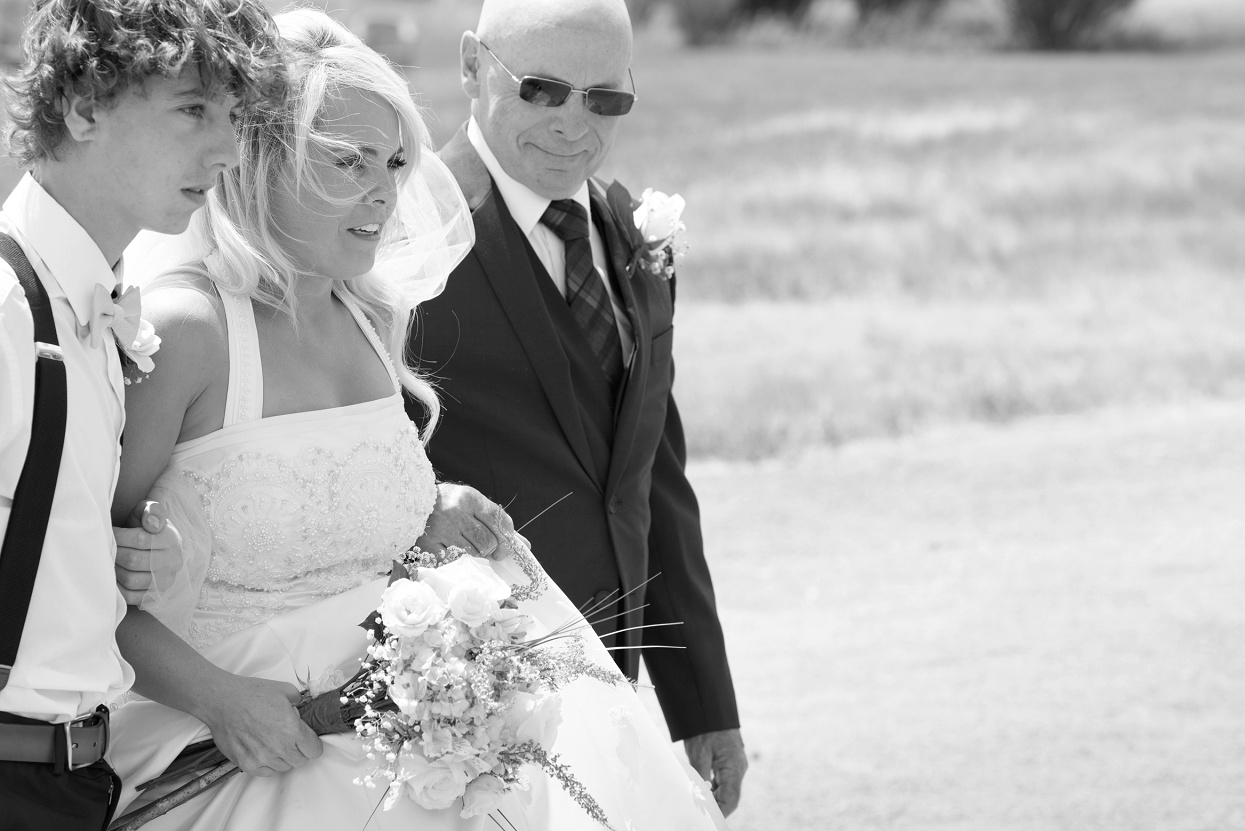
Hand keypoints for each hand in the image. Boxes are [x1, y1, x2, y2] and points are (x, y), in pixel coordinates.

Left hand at [114, 500, 181, 604]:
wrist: (156, 548)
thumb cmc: (146, 527)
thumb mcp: (149, 511)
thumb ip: (152, 510)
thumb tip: (151, 523)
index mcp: (171, 540)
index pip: (141, 539)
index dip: (119, 536)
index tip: (108, 533)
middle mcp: (172, 562)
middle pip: (133, 560)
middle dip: (114, 554)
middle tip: (104, 549)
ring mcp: (165, 581)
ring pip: (130, 579)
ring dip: (113, 571)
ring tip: (106, 562)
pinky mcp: (155, 596)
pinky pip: (131, 596)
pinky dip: (117, 589)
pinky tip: (111, 577)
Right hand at [200, 676, 321, 776]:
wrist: (223, 701)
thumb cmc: (251, 694)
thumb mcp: (285, 690)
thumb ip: (299, 702)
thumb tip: (301, 711)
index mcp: (292, 729)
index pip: (314, 750)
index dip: (314, 745)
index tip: (309, 741)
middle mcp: (279, 747)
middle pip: (300, 761)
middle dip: (300, 751)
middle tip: (291, 739)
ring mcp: (262, 758)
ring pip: (283, 767)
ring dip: (283, 758)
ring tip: (274, 742)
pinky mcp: (246, 764)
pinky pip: (266, 772)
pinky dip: (267, 764)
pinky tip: (263, 750)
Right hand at [415, 483, 517, 560]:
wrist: (412, 502)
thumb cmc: (449, 505)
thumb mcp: (473, 505)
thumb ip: (497, 523)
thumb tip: (524, 546)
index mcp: (470, 497)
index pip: (500, 521)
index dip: (507, 539)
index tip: (504, 549)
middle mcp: (455, 511)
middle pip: (488, 542)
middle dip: (490, 549)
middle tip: (483, 549)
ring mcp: (440, 529)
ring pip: (472, 554)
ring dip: (473, 556)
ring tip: (464, 547)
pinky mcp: (427, 546)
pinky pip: (453, 563)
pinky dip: (457, 563)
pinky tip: (451, 553)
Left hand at [685, 728, 746, 816]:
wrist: (710, 706)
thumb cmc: (705, 729)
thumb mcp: (699, 755)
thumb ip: (700, 780)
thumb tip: (699, 801)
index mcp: (734, 768)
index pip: (730, 800)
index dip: (720, 814)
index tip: (708, 821)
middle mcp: (738, 768)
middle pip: (730, 797)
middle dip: (716, 808)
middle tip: (699, 814)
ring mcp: (736, 764)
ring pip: (726, 790)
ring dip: (714, 798)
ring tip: (697, 803)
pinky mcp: (730, 761)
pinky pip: (724, 780)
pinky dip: (713, 788)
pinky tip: (701, 789)